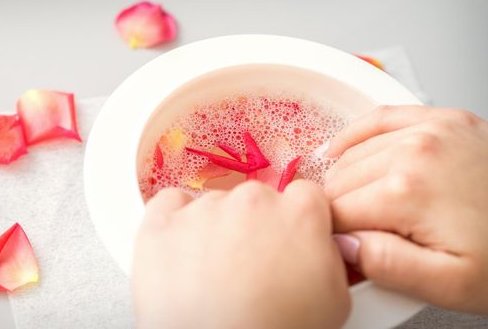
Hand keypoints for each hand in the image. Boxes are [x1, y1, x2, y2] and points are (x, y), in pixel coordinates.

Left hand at [132, 180, 349, 328]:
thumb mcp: (335, 300)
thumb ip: (331, 257)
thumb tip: (321, 243)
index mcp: (299, 212)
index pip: (305, 197)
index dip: (298, 221)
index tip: (289, 239)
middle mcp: (251, 200)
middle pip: (257, 199)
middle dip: (256, 226)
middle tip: (249, 268)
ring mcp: (203, 209)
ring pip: (214, 205)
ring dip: (215, 229)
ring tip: (212, 274)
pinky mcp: (162, 224)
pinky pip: (170, 204)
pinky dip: (176, 223)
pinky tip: (183, 250)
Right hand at [325, 105, 487, 312]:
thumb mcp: (451, 285)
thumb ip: (387, 266)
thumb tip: (343, 244)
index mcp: (406, 193)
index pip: (336, 213)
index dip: (333, 236)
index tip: (344, 249)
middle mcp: (413, 152)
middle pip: (339, 184)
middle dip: (340, 211)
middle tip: (357, 234)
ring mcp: (428, 130)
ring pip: (351, 154)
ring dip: (343, 180)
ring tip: (356, 205)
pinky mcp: (441, 119)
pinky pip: (379, 117)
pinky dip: (353, 134)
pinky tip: (340, 150)